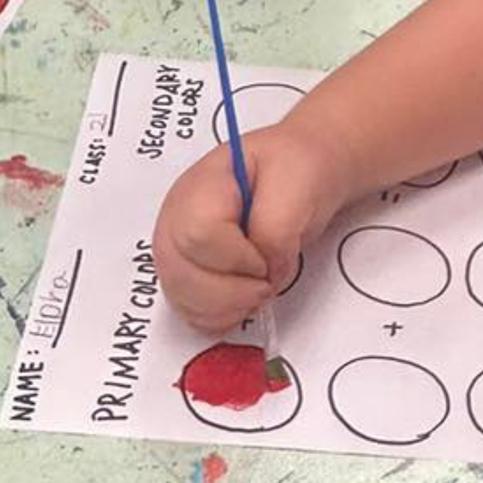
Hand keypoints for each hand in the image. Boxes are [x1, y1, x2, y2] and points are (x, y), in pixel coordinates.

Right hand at [153, 120, 353, 332]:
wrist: (302, 169)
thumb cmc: (298, 166)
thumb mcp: (300, 184)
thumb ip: (278, 229)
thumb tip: (265, 272)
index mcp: (204, 185)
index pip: (199, 234)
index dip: (237, 258)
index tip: (268, 257)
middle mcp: (179, 216)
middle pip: (181, 272)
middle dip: (231, 292)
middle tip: (266, 282)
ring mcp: (179, 245)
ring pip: (180, 297)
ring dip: (226, 307)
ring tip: (257, 289)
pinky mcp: (189, 270)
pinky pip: (188, 309)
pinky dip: (218, 316)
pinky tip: (243, 301)